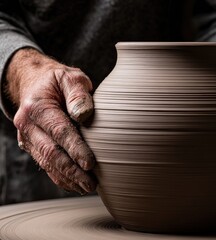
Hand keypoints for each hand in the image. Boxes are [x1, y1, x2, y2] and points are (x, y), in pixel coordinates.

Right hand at [5, 48, 95, 193]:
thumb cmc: (58, 81)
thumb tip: (84, 114)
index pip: (59, 132)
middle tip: (91, 184)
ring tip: (87, 188)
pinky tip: (76, 185)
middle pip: (51, 153)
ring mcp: (28, 138)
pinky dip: (61, 177)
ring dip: (67, 178)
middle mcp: (27, 125)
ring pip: (47, 163)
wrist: (35, 84)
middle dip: (72, 171)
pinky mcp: (32, 147)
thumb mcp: (70, 78)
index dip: (75, 149)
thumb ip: (78, 93)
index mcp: (37, 107)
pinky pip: (45, 165)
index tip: (91, 163)